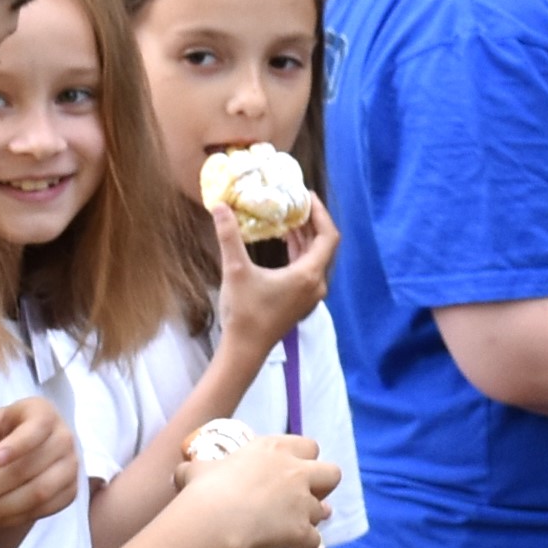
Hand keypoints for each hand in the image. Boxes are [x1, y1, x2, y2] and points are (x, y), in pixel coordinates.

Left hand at [0, 393, 78, 547]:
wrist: (34, 450)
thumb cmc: (9, 432)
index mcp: (45, 415)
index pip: (35, 430)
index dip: (15, 446)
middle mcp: (64, 441)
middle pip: (29, 469)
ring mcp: (71, 469)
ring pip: (37, 495)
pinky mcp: (69, 493)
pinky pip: (41, 511)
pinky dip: (11, 519)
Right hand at [178, 432, 340, 547]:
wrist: (215, 518)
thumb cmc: (203, 491)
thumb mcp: (195, 471)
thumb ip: (196, 469)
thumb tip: (181, 472)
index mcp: (273, 450)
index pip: (308, 446)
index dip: (303, 460)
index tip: (289, 473)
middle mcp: (294, 472)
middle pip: (331, 474)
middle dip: (322, 487)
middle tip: (303, 499)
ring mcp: (301, 501)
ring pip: (322, 511)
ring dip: (309, 520)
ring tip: (291, 529)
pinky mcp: (301, 529)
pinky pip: (314, 541)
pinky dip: (305, 547)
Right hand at [213, 194, 337, 354]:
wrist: (245, 350)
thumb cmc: (244, 312)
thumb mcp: (235, 270)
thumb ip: (229, 236)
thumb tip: (220, 205)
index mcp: (309, 275)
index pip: (328, 236)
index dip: (321, 214)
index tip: (307, 197)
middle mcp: (316, 284)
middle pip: (323, 246)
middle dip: (311, 223)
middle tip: (296, 203)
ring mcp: (310, 295)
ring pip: (315, 258)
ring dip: (305, 238)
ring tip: (289, 218)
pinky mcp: (301, 301)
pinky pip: (307, 269)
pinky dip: (299, 253)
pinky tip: (284, 242)